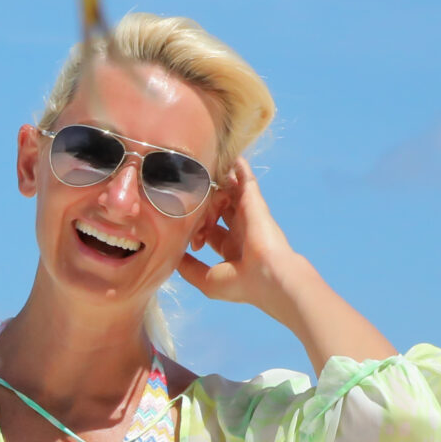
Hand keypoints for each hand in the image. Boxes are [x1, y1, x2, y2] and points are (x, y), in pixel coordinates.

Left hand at [175, 160, 308, 319]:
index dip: (193, 228)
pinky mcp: (254, 202)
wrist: (269, 276)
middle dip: (201, 205)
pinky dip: (240, 169)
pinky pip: (246, 181)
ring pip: (228, 195)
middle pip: (216, 210)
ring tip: (198, 171)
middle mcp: (240, 231)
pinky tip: (232, 158)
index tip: (177, 226)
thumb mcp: (205, 279)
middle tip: (183, 198)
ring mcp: (248, 215)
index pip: (208, 231)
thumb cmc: (240, 283)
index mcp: (231, 250)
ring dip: (215, 186)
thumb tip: (171, 256)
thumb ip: (187, 267)